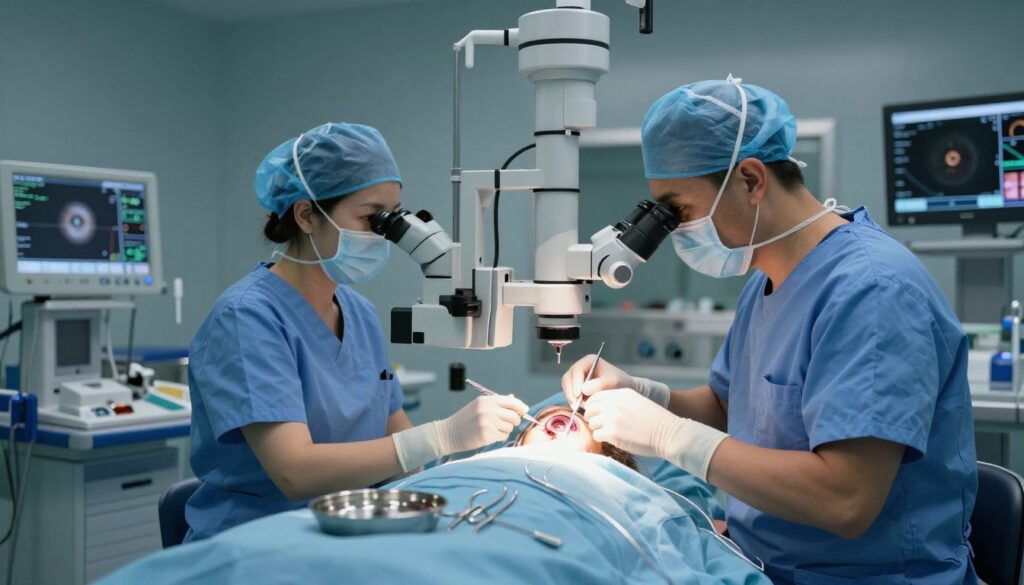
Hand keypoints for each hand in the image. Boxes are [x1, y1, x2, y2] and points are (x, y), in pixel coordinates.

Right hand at [437, 394, 528, 453]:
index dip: (521, 407)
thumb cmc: (466, 420)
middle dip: (513, 421)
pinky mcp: (487, 434)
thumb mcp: (479, 406)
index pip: (512, 401)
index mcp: (487, 400)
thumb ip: (497, 403)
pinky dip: (499, 437)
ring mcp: (487, 421)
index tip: (525, 411)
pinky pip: (503, 436)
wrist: (449, 433)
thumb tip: (514, 399)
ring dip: (505, 430)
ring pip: (509, 427)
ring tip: (492, 429)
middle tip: (505, 424)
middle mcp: (488, 409)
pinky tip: (489, 435)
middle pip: (514, 415)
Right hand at [561, 355, 637, 404]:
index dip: (575, 382)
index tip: (579, 394)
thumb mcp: (612, 381)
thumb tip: (583, 390)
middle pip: (568, 378)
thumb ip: (599, 384)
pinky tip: (579, 407)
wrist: (624, 389)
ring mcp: (577, 377)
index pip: (576, 370)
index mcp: (589, 361)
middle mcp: (580, 367)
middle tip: (575, 405)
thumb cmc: (619, 382)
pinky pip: (569, 393)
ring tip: (578, 407)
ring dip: (570, 397)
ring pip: (567, 386)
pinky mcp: (576, 387)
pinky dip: (572, 400)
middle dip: (571, 392)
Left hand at [585, 389, 728, 480]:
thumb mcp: (636, 402)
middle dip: (594, 418)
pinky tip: (614, 439)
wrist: (668, 433)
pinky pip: (596, 435)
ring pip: (591, 423)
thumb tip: (599, 409)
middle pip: (589, 409)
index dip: (594, 406)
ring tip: (611, 433)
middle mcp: (614, 403)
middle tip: (603, 425)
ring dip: (598, 429)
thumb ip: (618, 402)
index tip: (599, 414)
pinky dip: (603, 439)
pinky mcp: (612, 433)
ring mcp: (612, 418)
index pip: (595, 397)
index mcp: (620, 393)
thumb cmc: (654, 421)